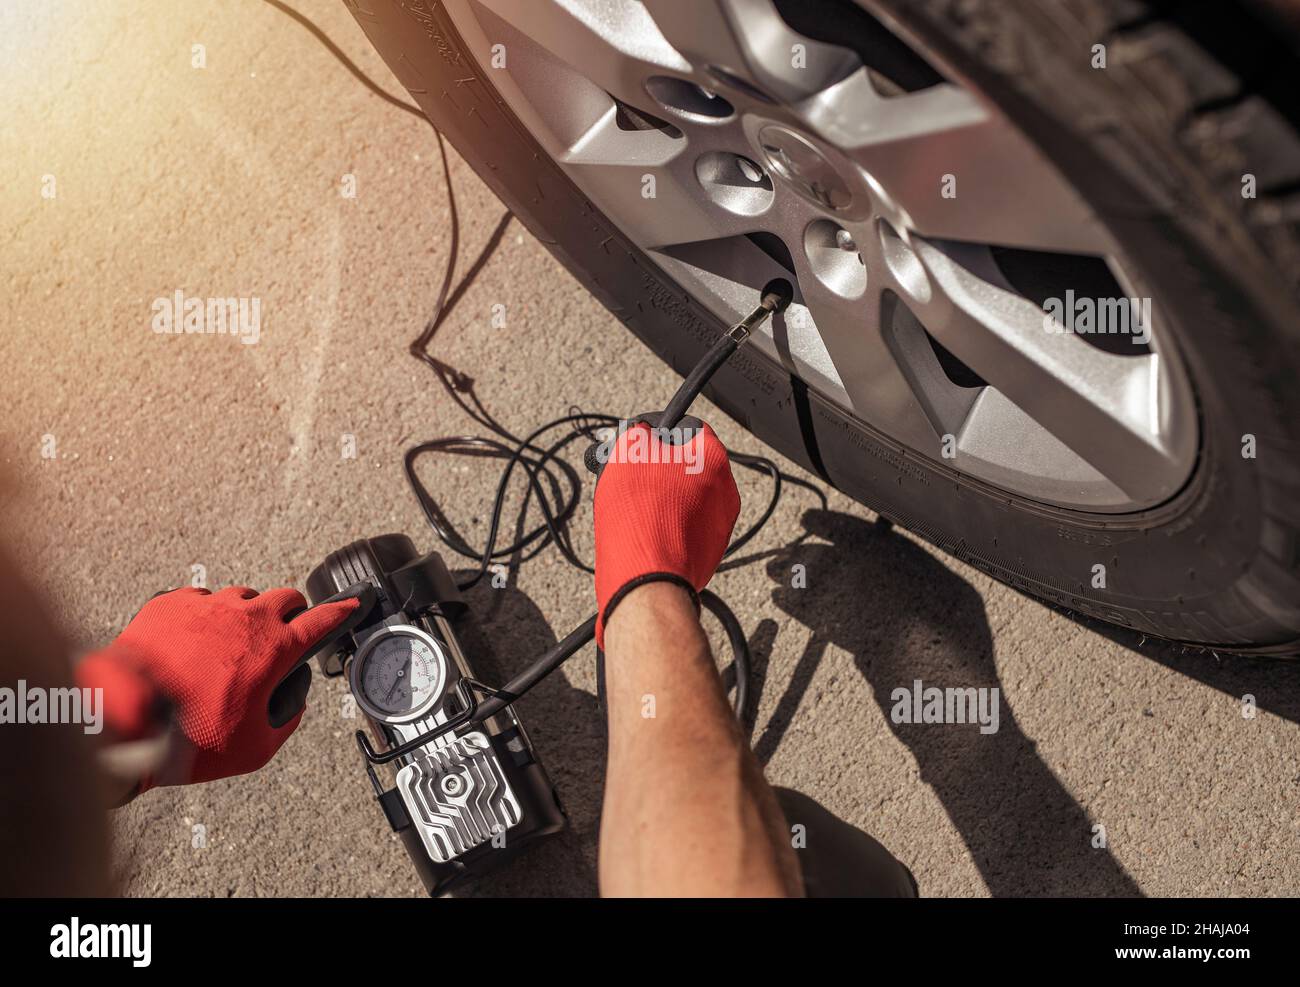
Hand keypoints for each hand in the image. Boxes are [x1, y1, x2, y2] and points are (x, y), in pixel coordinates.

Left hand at [76, 586, 359, 787]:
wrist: (126, 718)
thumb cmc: (188, 737)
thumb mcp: (255, 749)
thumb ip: (286, 724)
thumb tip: (290, 707)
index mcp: (274, 648)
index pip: (323, 620)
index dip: (342, 611)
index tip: (351, 604)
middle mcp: (246, 618)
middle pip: (285, 598)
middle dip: (289, 615)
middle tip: (278, 637)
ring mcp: (207, 607)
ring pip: (241, 598)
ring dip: (244, 616)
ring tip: (226, 647)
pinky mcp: (172, 604)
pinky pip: (199, 601)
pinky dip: (203, 618)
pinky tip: (191, 644)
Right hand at [593, 420, 738, 646]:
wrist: (647, 582)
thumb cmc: (640, 518)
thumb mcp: (627, 455)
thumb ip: (639, 434)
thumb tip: (641, 431)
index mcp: (714, 460)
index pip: (691, 430)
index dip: (661, 433)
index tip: (642, 444)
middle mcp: (726, 492)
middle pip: (690, 466)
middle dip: (660, 470)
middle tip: (631, 478)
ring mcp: (721, 526)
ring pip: (687, 499)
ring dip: (663, 500)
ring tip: (634, 510)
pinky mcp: (709, 553)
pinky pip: (687, 528)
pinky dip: (668, 527)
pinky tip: (645, 533)